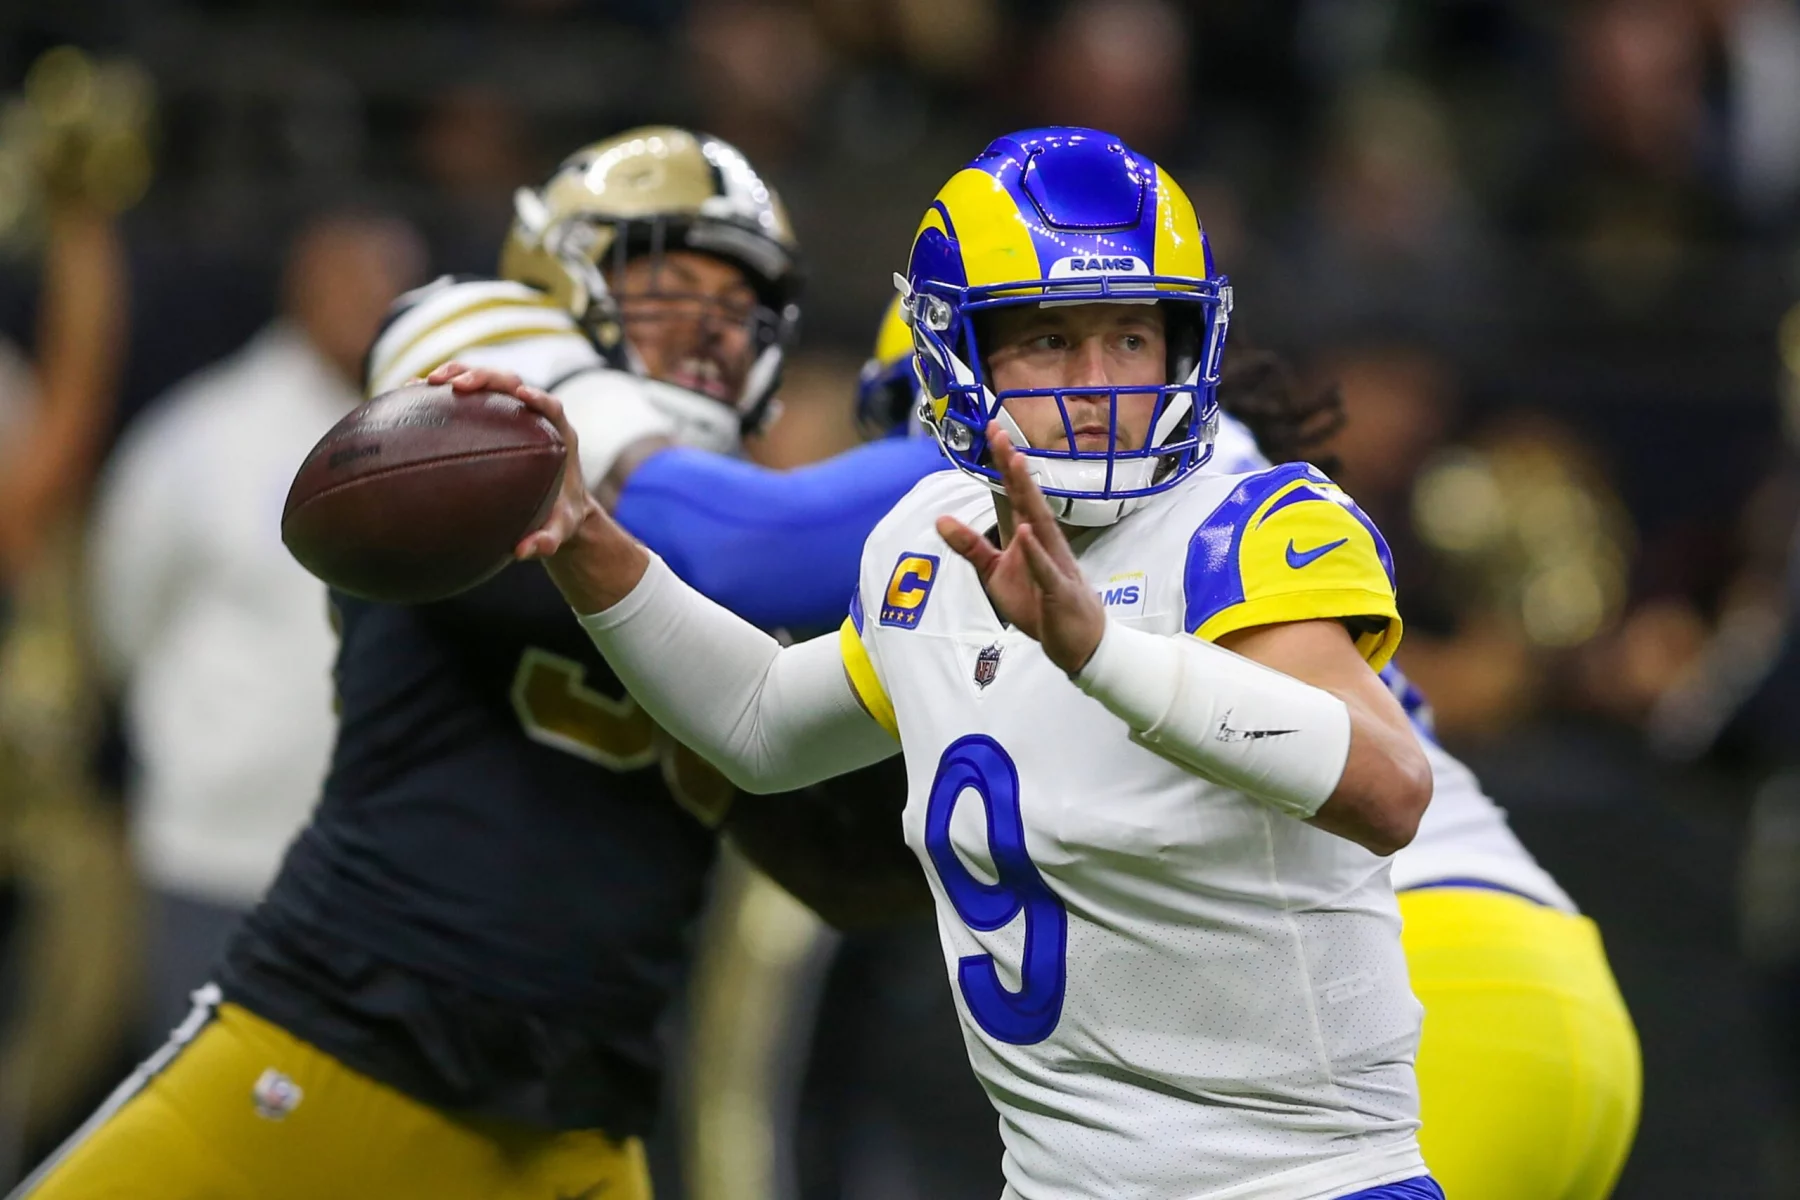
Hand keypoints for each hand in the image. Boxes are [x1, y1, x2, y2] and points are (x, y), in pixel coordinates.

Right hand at [424, 361, 649, 612]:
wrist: (556, 508)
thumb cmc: (561, 518)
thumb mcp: (559, 531)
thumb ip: (547, 541)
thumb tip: (522, 551)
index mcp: (559, 435)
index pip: (551, 407)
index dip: (538, 397)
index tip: (521, 396)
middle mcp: (534, 416)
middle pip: (511, 383)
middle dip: (485, 377)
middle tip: (456, 386)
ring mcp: (509, 413)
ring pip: (485, 382)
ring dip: (458, 375)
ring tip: (427, 382)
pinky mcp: (489, 418)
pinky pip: (465, 399)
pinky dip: (440, 394)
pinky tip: (409, 396)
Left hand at [935, 424, 1106, 674]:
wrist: (1076, 639)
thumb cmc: (1037, 600)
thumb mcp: (994, 572)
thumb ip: (970, 545)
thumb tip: (940, 519)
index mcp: (1029, 533)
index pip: (1015, 492)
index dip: (1003, 463)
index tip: (993, 430)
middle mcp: (1044, 540)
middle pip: (1028, 497)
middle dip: (1014, 466)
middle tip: (1001, 434)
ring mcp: (1053, 562)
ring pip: (1040, 523)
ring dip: (1029, 494)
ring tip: (1017, 464)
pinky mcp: (1057, 589)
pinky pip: (1045, 568)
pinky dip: (1035, 551)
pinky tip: (1026, 532)